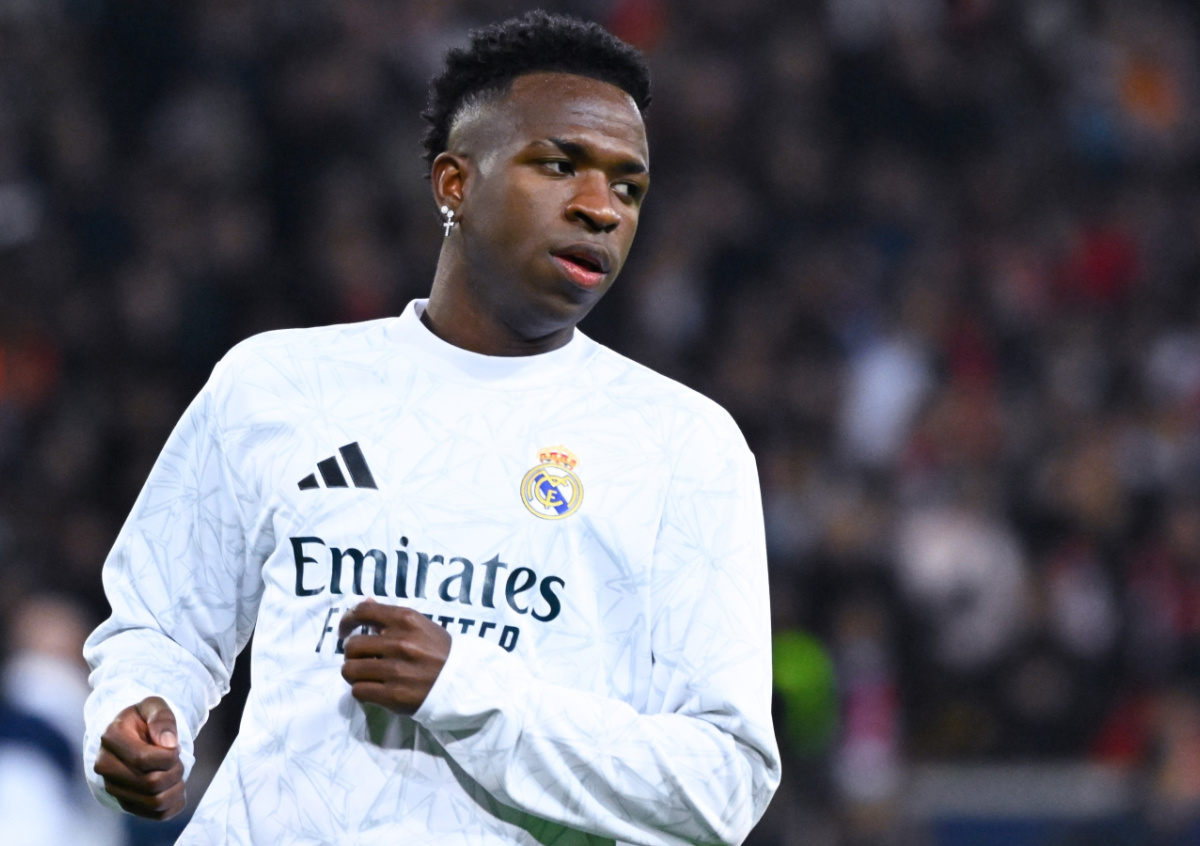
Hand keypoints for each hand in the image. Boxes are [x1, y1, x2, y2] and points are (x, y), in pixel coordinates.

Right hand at [94, 696, 185, 819]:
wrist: (133, 734)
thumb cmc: (144, 719)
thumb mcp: (154, 706)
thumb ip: (162, 718)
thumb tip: (168, 742)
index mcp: (111, 737)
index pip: (143, 760)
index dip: (169, 756)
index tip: (175, 745)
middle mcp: (105, 765)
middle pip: (151, 783)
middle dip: (176, 770)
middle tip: (178, 758)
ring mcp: (113, 787)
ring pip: (155, 802)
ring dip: (177, 787)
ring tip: (177, 771)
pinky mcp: (125, 802)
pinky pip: (157, 814)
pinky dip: (175, 802)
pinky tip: (176, 786)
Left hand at [340, 599, 451, 713]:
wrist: (463, 682)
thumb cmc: (440, 652)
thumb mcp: (420, 626)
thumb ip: (391, 617)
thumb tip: (365, 603)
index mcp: (406, 620)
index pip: (362, 612)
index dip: (346, 621)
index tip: (345, 632)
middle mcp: (399, 642)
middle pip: (352, 646)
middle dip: (352, 654)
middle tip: (363, 659)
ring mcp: (396, 670)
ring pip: (350, 670)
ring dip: (354, 673)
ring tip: (365, 675)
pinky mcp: (393, 695)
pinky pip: (358, 691)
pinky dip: (362, 691)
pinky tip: (373, 690)